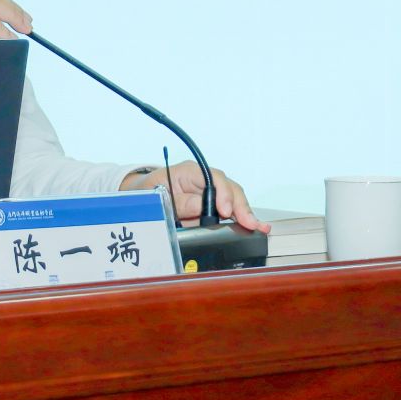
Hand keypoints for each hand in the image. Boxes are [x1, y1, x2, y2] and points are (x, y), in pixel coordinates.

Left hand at [123, 161, 268, 232]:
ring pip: (234, 200)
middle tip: (250, 223)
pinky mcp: (211, 206)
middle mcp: (204, 180)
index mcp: (189, 172)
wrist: (141, 196)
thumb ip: (179, 201)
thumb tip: (201, 207)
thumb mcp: (157, 195)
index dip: (224, 194)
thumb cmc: (148, 192)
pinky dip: (241, 219)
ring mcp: (209, 192)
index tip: (226, 211)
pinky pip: (229, 210)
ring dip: (246, 214)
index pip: (214, 178)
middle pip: (230, 189)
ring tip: (259, 227)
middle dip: (241, 207)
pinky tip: (254, 227)